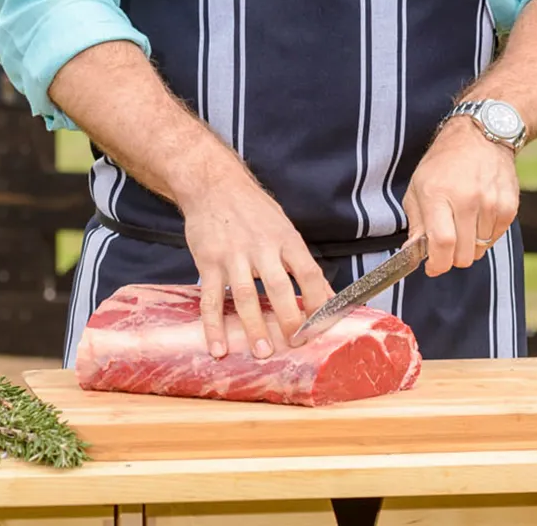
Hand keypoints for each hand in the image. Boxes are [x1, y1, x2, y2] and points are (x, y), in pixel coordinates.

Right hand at [180, 172, 335, 358]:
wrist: (213, 184)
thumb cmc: (253, 209)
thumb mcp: (284, 228)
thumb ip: (302, 263)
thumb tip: (328, 296)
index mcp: (286, 239)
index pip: (309, 274)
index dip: (319, 302)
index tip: (323, 327)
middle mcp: (261, 247)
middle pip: (279, 288)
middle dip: (289, 319)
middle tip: (296, 344)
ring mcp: (232, 256)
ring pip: (245, 296)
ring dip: (254, 327)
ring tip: (262, 352)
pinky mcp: (208, 263)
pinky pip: (211, 300)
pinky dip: (214, 326)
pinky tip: (218, 347)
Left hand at [403, 117, 520, 276]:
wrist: (480, 137)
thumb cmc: (443, 163)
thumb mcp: (417, 187)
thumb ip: (416, 223)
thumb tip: (414, 254)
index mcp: (438, 194)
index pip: (442, 243)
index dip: (437, 264)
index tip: (432, 267)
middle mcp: (467, 199)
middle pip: (463, 254)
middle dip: (451, 257)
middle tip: (446, 244)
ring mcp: (491, 204)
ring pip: (479, 250)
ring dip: (469, 245)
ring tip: (463, 222)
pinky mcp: (509, 207)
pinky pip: (495, 239)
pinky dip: (485, 236)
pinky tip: (477, 217)